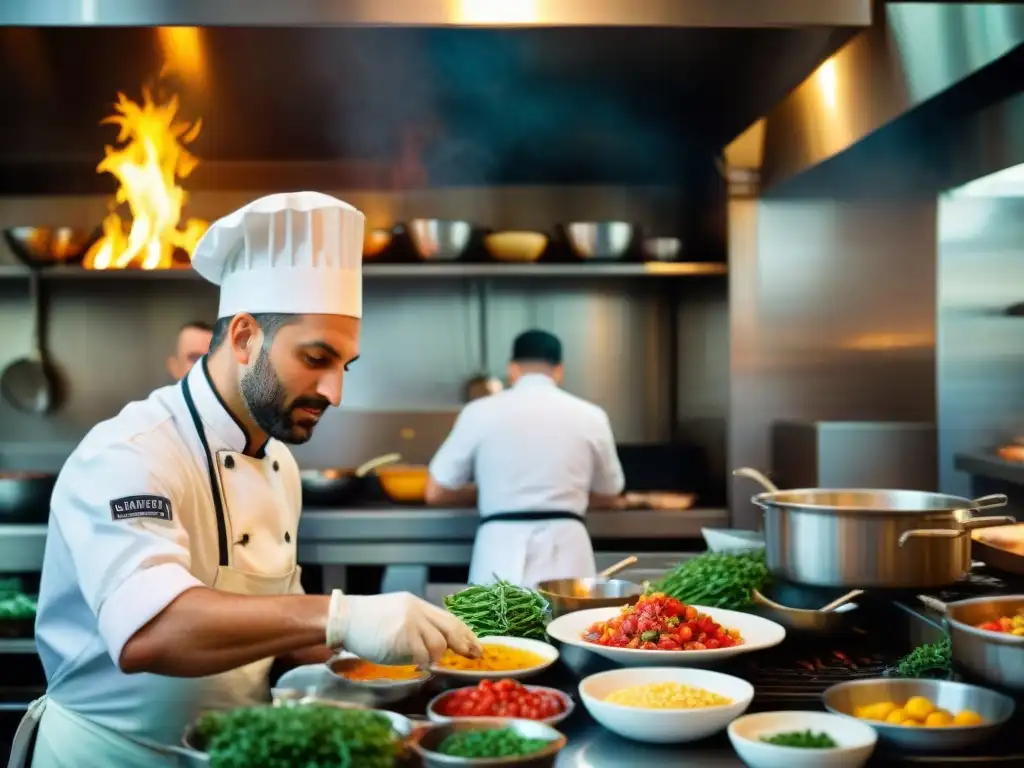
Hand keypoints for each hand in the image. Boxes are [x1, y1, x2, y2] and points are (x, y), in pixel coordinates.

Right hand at [326, 591, 481, 665]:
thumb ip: (418, 623)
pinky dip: (422, 664)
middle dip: (464, 645)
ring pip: (438, 644)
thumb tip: (441, 643)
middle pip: (451, 629)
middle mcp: (417, 611)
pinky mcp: (401, 638)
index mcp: (417, 604)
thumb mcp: (398, 613)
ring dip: (436, 658)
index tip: (476, 645)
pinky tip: (416, 666)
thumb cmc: (368, 621)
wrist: (344, 619)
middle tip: (472, 656)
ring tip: (426, 662)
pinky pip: (421, 656)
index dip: (466, 633)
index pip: (449, 618)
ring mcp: (410, 624)